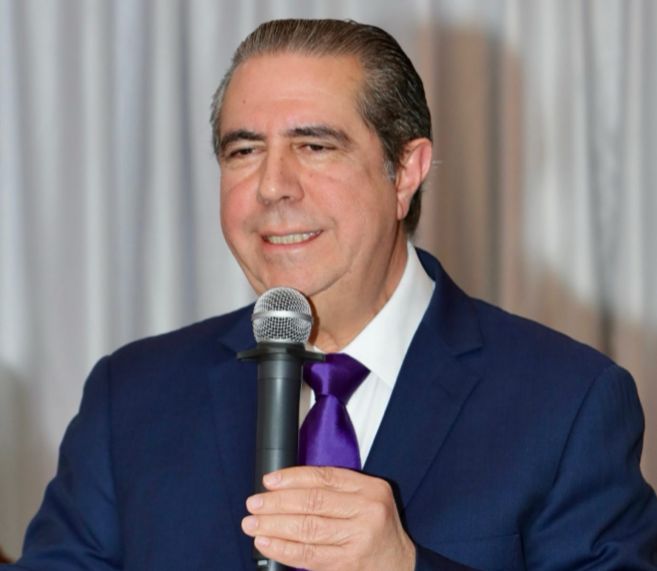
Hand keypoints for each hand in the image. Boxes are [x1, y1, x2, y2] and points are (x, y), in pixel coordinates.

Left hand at [241, 466, 415, 570]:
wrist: (401, 566)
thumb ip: (337, 490)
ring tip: (253, 524)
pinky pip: (308, 556)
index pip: (325, 477)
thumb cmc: (377, 530)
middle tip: (254, 503)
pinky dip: (283, 549)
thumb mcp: (368, 499)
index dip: (293, 477)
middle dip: (277, 502)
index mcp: (371, 489)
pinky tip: (267, 543)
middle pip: (313, 502)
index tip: (269, 481)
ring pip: (307, 529)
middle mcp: (367, 511)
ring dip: (274, 526)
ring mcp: (358, 539)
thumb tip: (287, 486)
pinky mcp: (347, 565)